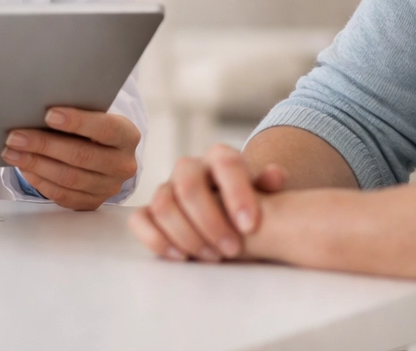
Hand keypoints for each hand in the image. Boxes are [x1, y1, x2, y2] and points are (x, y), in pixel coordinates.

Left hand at [1, 108, 140, 210]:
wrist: (106, 153)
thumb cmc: (93, 128)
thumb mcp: (95, 116)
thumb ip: (76, 115)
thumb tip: (37, 110)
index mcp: (127, 136)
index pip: (104, 128)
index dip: (76, 121)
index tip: (48, 114)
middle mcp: (123, 164)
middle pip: (81, 156)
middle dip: (44, 145)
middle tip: (16, 136)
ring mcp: (109, 187)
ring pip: (69, 178)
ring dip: (36, 164)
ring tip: (12, 152)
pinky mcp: (92, 203)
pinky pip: (63, 195)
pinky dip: (40, 181)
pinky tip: (24, 168)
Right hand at [128, 143, 286, 261]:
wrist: (229, 214)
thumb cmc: (247, 204)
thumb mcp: (264, 194)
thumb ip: (269, 185)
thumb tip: (275, 175)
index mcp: (219, 158)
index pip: (226, 164)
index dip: (237, 194)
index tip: (250, 226)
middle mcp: (189, 169)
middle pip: (189, 186)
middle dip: (210, 221)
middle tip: (232, 250)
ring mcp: (166, 189)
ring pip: (163, 204)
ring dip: (188, 235)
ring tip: (213, 258)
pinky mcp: (149, 212)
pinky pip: (139, 220)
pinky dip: (156, 239)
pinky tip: (181, 257)